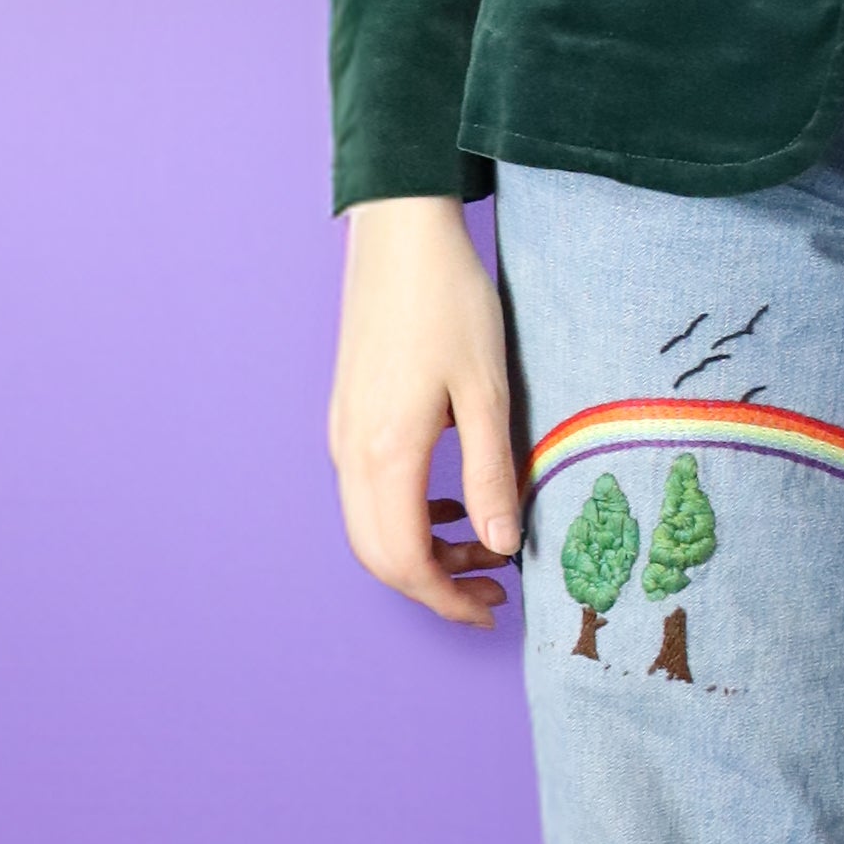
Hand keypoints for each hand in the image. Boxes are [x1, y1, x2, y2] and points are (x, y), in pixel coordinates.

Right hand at [330, 193, 519, 625]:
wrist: (400, 234)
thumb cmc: (450, 302)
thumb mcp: (486, 391)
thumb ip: (490, 474)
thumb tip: (500, 545)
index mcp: (386, 452)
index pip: (405, 561)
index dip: (446, 598)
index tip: (492, 610)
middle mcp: (351, 451)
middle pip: (379, 556)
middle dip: (434, 585)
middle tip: (494, 592)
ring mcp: (343, 433)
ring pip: (370, 526)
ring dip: (422, 552)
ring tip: (483, 546)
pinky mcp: (348, 416)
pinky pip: (367, 492)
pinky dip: (407, 517)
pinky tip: (451, 503)